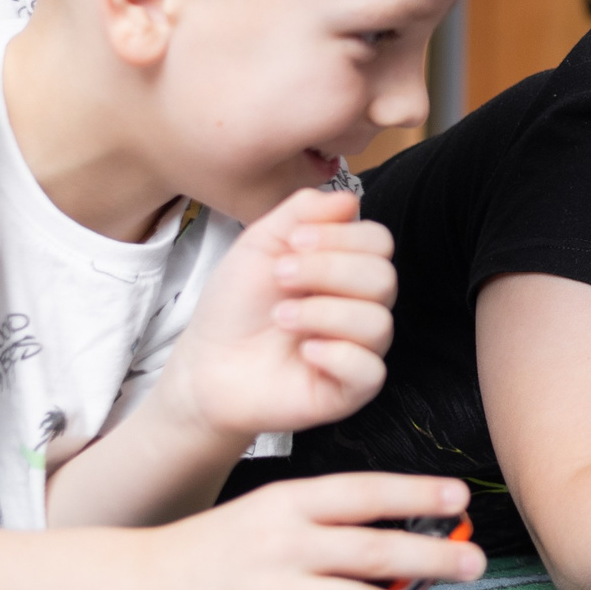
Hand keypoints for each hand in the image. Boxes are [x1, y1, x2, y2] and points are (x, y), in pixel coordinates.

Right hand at [151, 474, 484, 589]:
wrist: (142, 587)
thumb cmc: (224, 546)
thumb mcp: (270, 510)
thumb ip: (329, 518)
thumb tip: (409, 529)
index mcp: (287, 502)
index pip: (364, 493)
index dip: (417, 494)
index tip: (461, 497)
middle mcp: (282, 546)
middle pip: (375, 552)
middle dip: (434, 557)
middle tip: (475, 563)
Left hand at [161, 189, 398, 444]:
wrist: (206, 364)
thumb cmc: (236, 306)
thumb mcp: (261, 243)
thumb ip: (303, 211)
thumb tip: (351, 199)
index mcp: (348, 269)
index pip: (379, 242)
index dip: (340, 236)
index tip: (294, 242)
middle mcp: (362, 307)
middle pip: (384, 277)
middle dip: (328, 270)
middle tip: (281, 278)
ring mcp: (359, 350)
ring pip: (378, 323)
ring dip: (323, 313)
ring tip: (282, 317)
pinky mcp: (350, 390)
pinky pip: (370, 371)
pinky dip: (336, 356)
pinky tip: (305, 353)